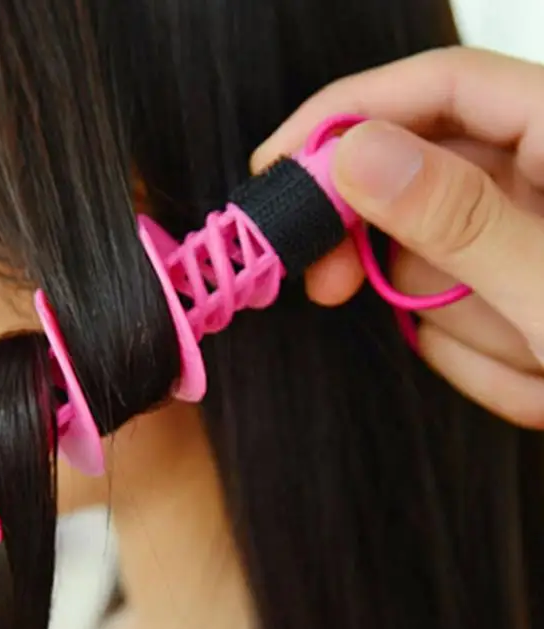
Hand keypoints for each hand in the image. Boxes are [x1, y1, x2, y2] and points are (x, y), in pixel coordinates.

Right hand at [252, 47, 543, 427]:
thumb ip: (461, 219)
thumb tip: (354, 155)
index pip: (436, 87)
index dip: (344, 115)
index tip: (275, 166)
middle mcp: (541, 174)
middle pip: (412, 179)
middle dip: (373, 243)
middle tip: (329, 287)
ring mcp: (523, 236)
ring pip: (428, 262)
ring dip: (454, 324)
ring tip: (533, 366)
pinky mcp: (509, 287)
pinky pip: (449, 311)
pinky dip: (476, 355)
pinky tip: (536, 378)